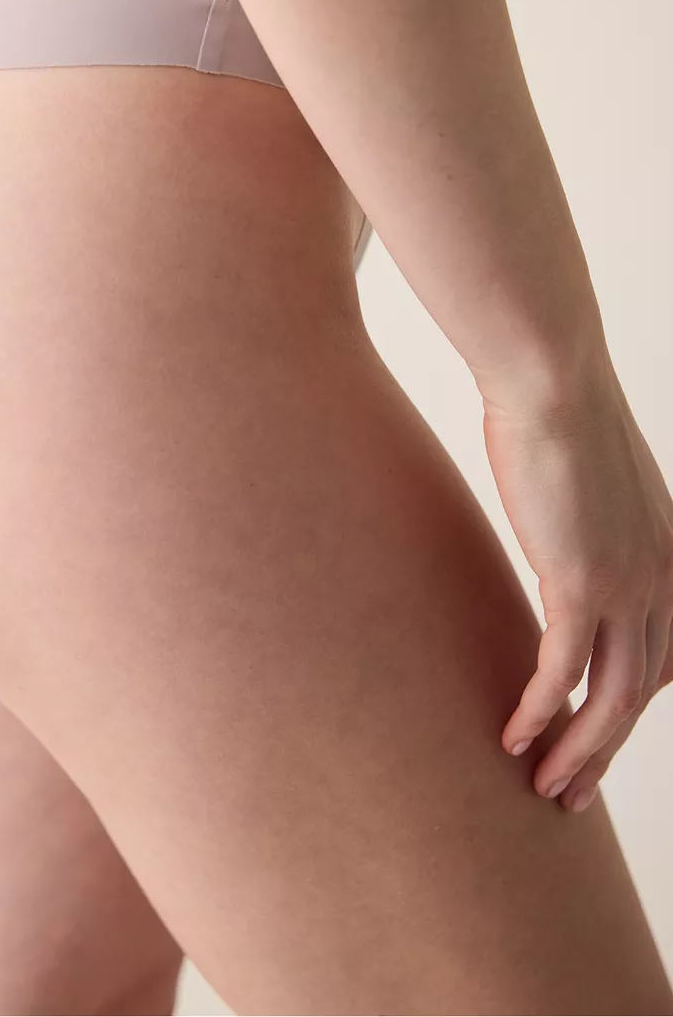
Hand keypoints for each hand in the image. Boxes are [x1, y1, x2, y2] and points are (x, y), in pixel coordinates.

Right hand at [481, 356, 672, 811]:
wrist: (553, 382)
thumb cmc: (561, 417)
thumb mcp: (595, 484)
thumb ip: (593, 526)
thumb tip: (565, 540)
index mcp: (671, 557)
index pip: (665, 658)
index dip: (630, 708)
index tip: (593, 736)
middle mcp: (664, 579)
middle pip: (642, 691)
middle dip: (605, 748)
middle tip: (570, 790)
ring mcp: (628, 584)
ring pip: (611, 698)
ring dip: (579, 751)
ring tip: (545, 788)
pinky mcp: (582, 583)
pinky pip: (564, 671)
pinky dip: (542, 712)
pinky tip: (515, 737)